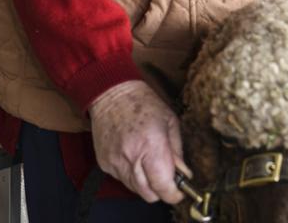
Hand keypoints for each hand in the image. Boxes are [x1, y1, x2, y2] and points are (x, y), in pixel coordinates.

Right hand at [88, 80, 187, 203]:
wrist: (111, 92)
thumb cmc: (143, 102)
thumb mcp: (170, 120)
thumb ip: (177, 150)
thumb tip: (183, 174)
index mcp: (152, 144)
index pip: (163, 186)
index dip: (174, 193)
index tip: (179, 190)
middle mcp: (131, 157)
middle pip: (149, 194)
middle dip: (160, 189)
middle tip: (166, 175)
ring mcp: (115, 162)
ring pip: (135, 189)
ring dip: (146, 181)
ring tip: (148, 159)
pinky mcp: (104, 163)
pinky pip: (122, 179)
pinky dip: (131, 173)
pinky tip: (133, 155)